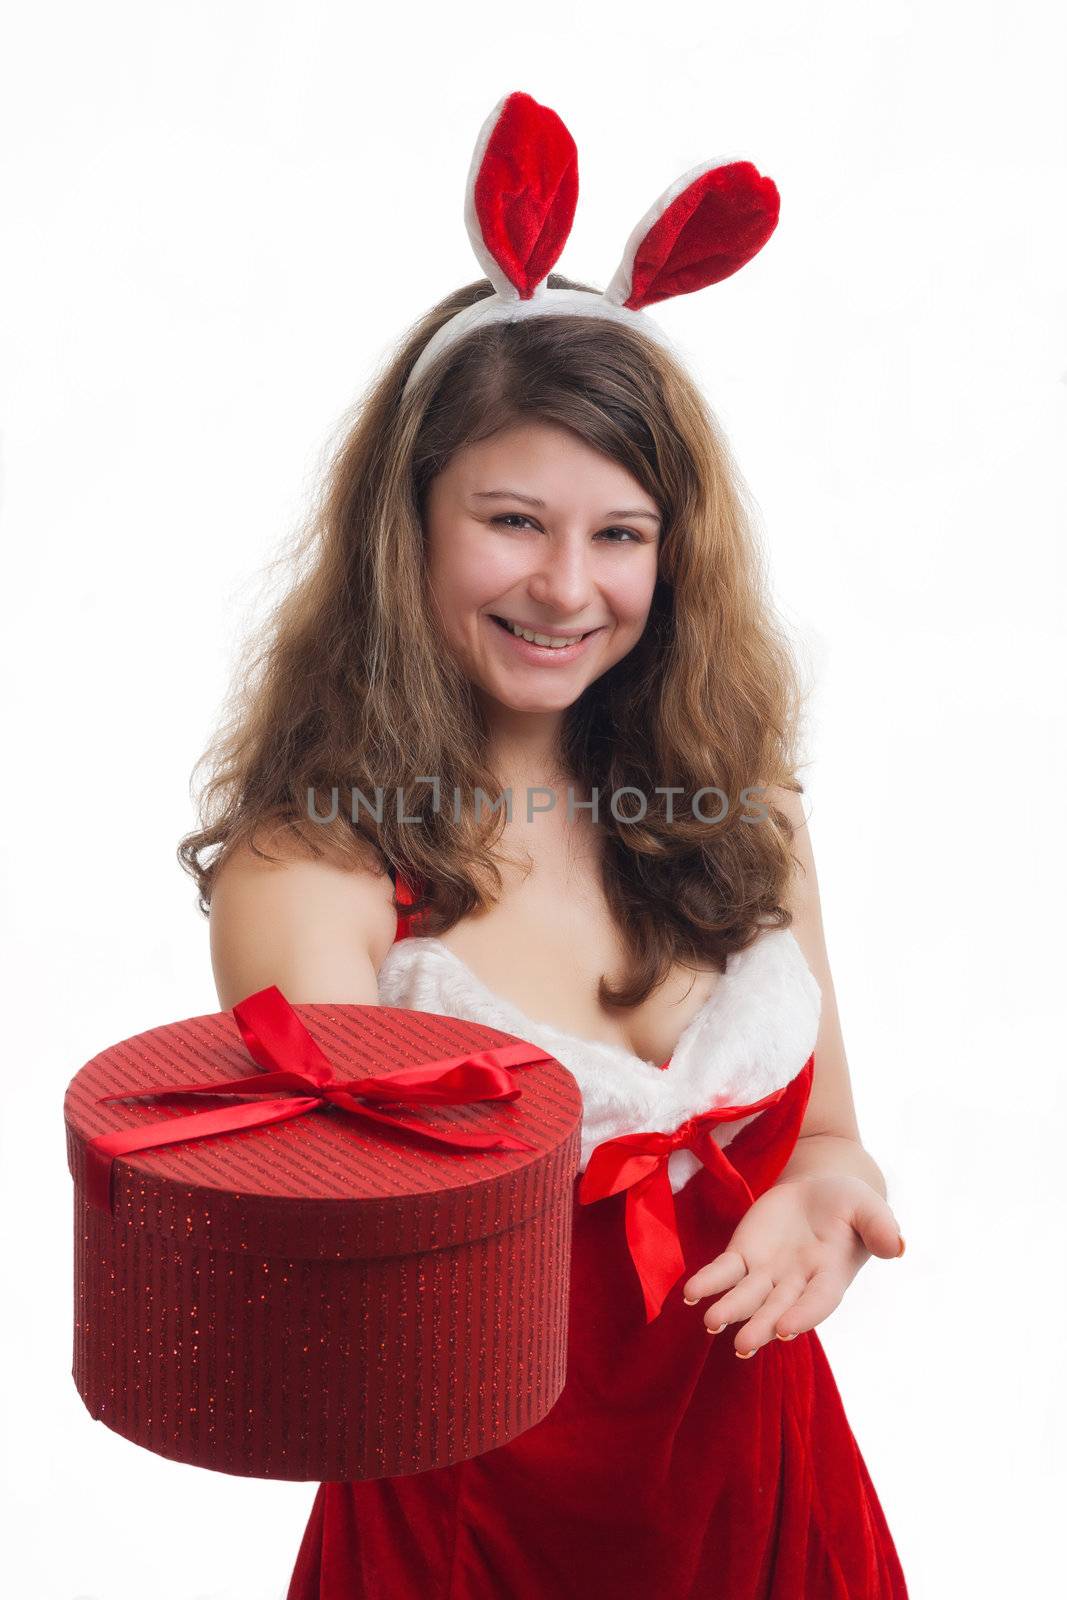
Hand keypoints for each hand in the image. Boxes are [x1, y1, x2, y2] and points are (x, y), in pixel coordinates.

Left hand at [680, 1173, 904, 1357]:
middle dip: (760, 1326)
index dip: (802, 1316)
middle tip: (742, 1346)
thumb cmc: (848, 1203)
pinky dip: (708, 1282)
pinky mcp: (744, 1255)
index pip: (817, 1302)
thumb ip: (879, 1226)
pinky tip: (690, 1293)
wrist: (819, 1190)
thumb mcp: (868, 1206)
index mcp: (830, 1277)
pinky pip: (723, 1272)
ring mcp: (767, 1273)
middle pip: (776, 1309)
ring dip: (729, 1310)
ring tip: (711, 1321)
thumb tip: (898, 1246)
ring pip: (746, 1296)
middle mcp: (796, 1284)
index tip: (785, 1329)